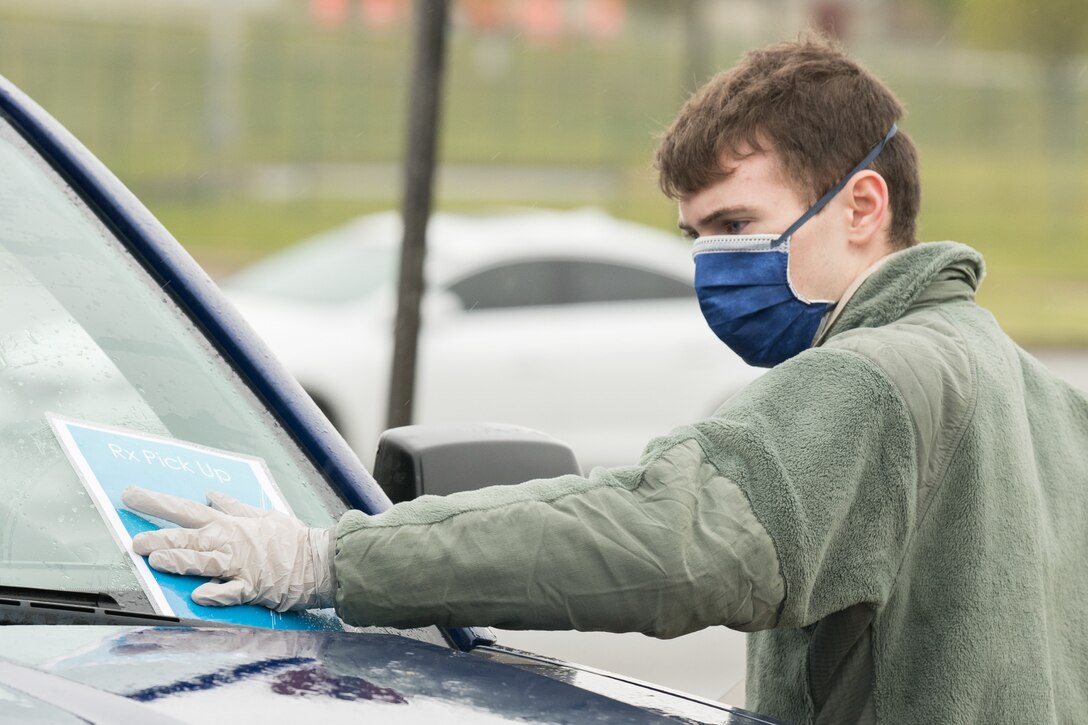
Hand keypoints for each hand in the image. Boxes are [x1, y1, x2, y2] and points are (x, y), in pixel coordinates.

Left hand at [122, 487, 335, 612]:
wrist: (319, 561)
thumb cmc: (292, 539)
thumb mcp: (264, 515)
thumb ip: (235, 507)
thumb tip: (211, 495)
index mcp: (230, 524)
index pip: (186, 510)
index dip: (156, 502)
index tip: (130, 495)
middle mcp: (230, 542)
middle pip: (189, 537)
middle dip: (159, 537)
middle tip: (135, 541)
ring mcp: (240, 565)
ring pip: (205, 561)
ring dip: (181, 560)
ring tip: (157, 561)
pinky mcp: (252, 587)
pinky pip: (231, 592)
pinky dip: (216, 593)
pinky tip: (199, 595)